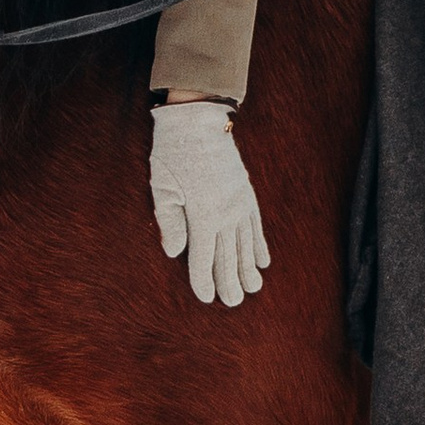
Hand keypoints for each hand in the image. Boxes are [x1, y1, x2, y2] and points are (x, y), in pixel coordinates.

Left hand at [149, 102, 268, 307]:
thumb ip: (169, 222)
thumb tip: (175, 253)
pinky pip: (256, 225)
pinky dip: (259, 244)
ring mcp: (239, 203)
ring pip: (246, 244)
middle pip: (228, 256)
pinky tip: (262, 261)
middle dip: (230, 281)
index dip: (204, 280)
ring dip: (248, 269)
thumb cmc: (173, 154)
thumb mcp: (162, 188)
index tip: (207, 298)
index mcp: (202, 214)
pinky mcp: (246, 193)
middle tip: (235, 302)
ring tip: (253, 288)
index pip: (204, 257)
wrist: (198, 121)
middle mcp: (225, 212)